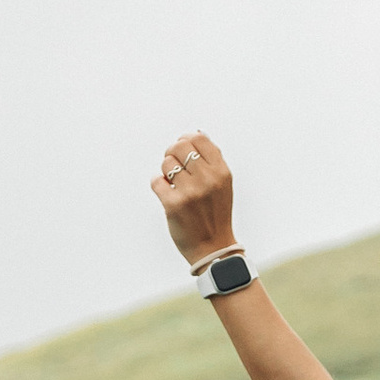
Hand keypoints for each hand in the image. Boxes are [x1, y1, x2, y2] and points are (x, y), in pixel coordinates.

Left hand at [152, 131, 235, 266]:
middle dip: (172, 153)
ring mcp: (190, 192)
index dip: (186, 139)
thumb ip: (212, 159)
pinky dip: (158, 185)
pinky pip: (156, 180)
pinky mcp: (173, 205)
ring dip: (165, 171)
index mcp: (222, 172)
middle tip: (173, 165)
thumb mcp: (222, 184)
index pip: (198, 138)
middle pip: (179, 146)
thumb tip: (196, 132)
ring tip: (173, 183)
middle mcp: (208, 179)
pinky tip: (166, 193)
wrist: (213, 247)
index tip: (182, 149)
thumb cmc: (215, 212)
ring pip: (166, 163)